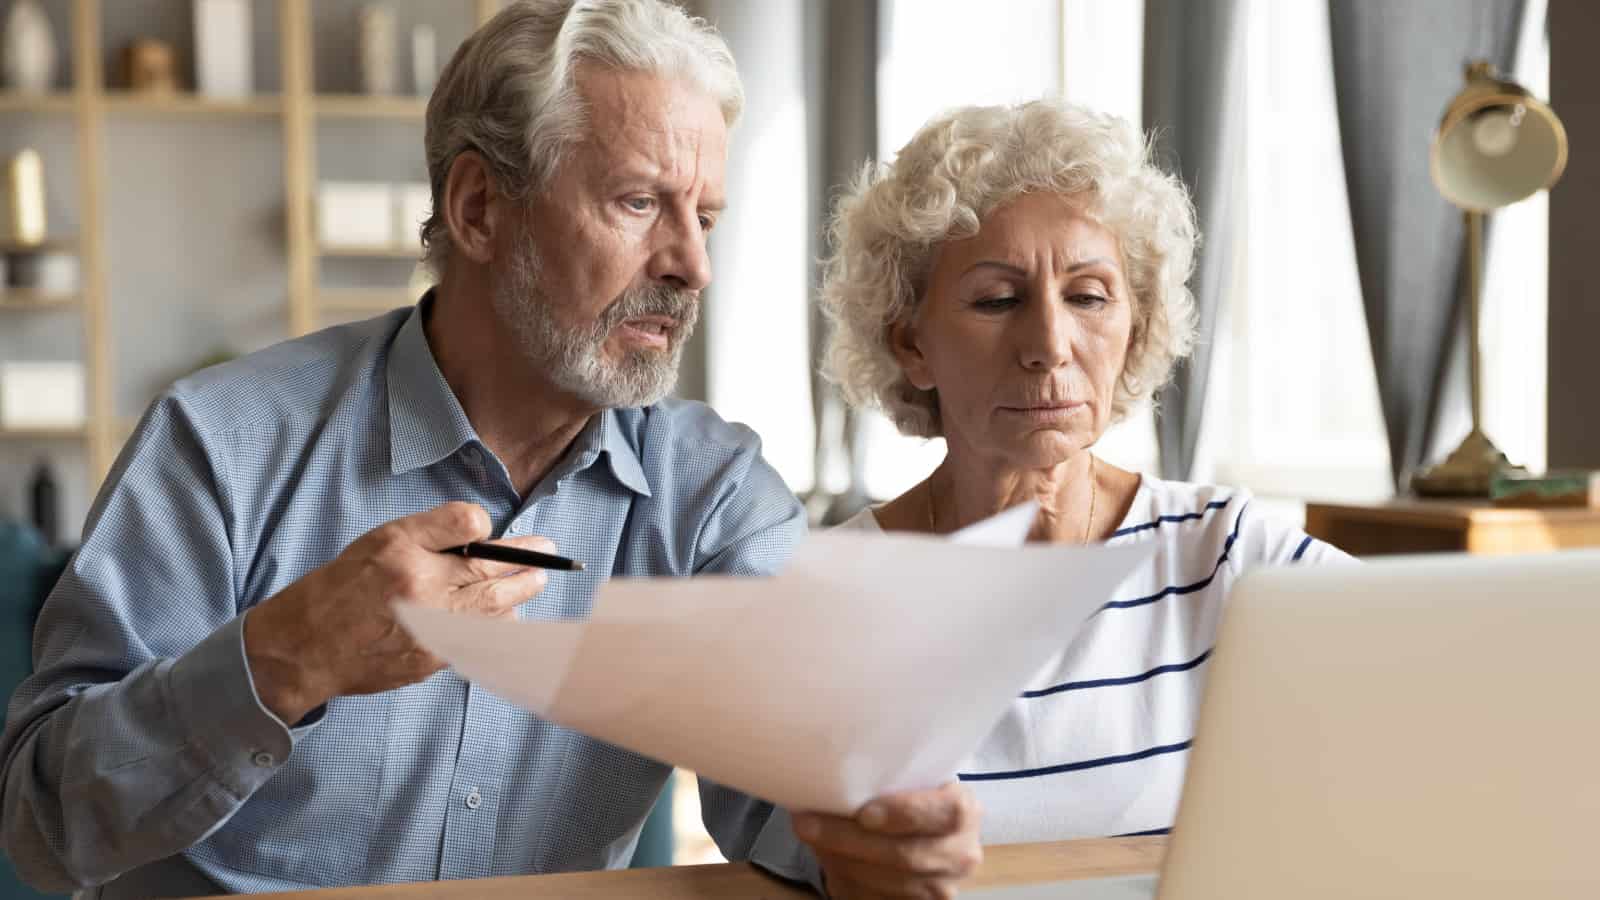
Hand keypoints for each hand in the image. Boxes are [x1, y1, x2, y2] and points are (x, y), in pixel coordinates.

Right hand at [243, 501, 552, 722]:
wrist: (308, 647)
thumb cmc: (342, 588)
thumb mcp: (377, 542)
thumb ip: (429, 533)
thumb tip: (480, 531)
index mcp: (402, 551)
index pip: (466, 524)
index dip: (484, 525)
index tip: (493, 529)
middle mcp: (419, 586)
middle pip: (490, 570)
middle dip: (525, 562)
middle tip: (548, 553)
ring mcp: (429, 626)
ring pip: (494, 608)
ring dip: (520, 594)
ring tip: (535, 582)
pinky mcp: (432, 657)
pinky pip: (480, 638)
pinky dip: (500, 625)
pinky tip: (509, 616)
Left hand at [794, 782, 982, 898]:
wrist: (921, 833)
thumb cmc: (910, 795)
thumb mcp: (911, 778)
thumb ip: (888, 775)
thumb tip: (832, 774)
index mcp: (964, 811)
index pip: (946, 813)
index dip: (904, 814)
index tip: (864, 813)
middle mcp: (960, 854)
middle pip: (906, 855)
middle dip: (849, 840)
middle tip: (806, 824)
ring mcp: (941, 888)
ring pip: (885, 883)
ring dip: (839, 861)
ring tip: (809, 838)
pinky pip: (873, 899)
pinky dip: (844, 880)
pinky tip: (825, 860)